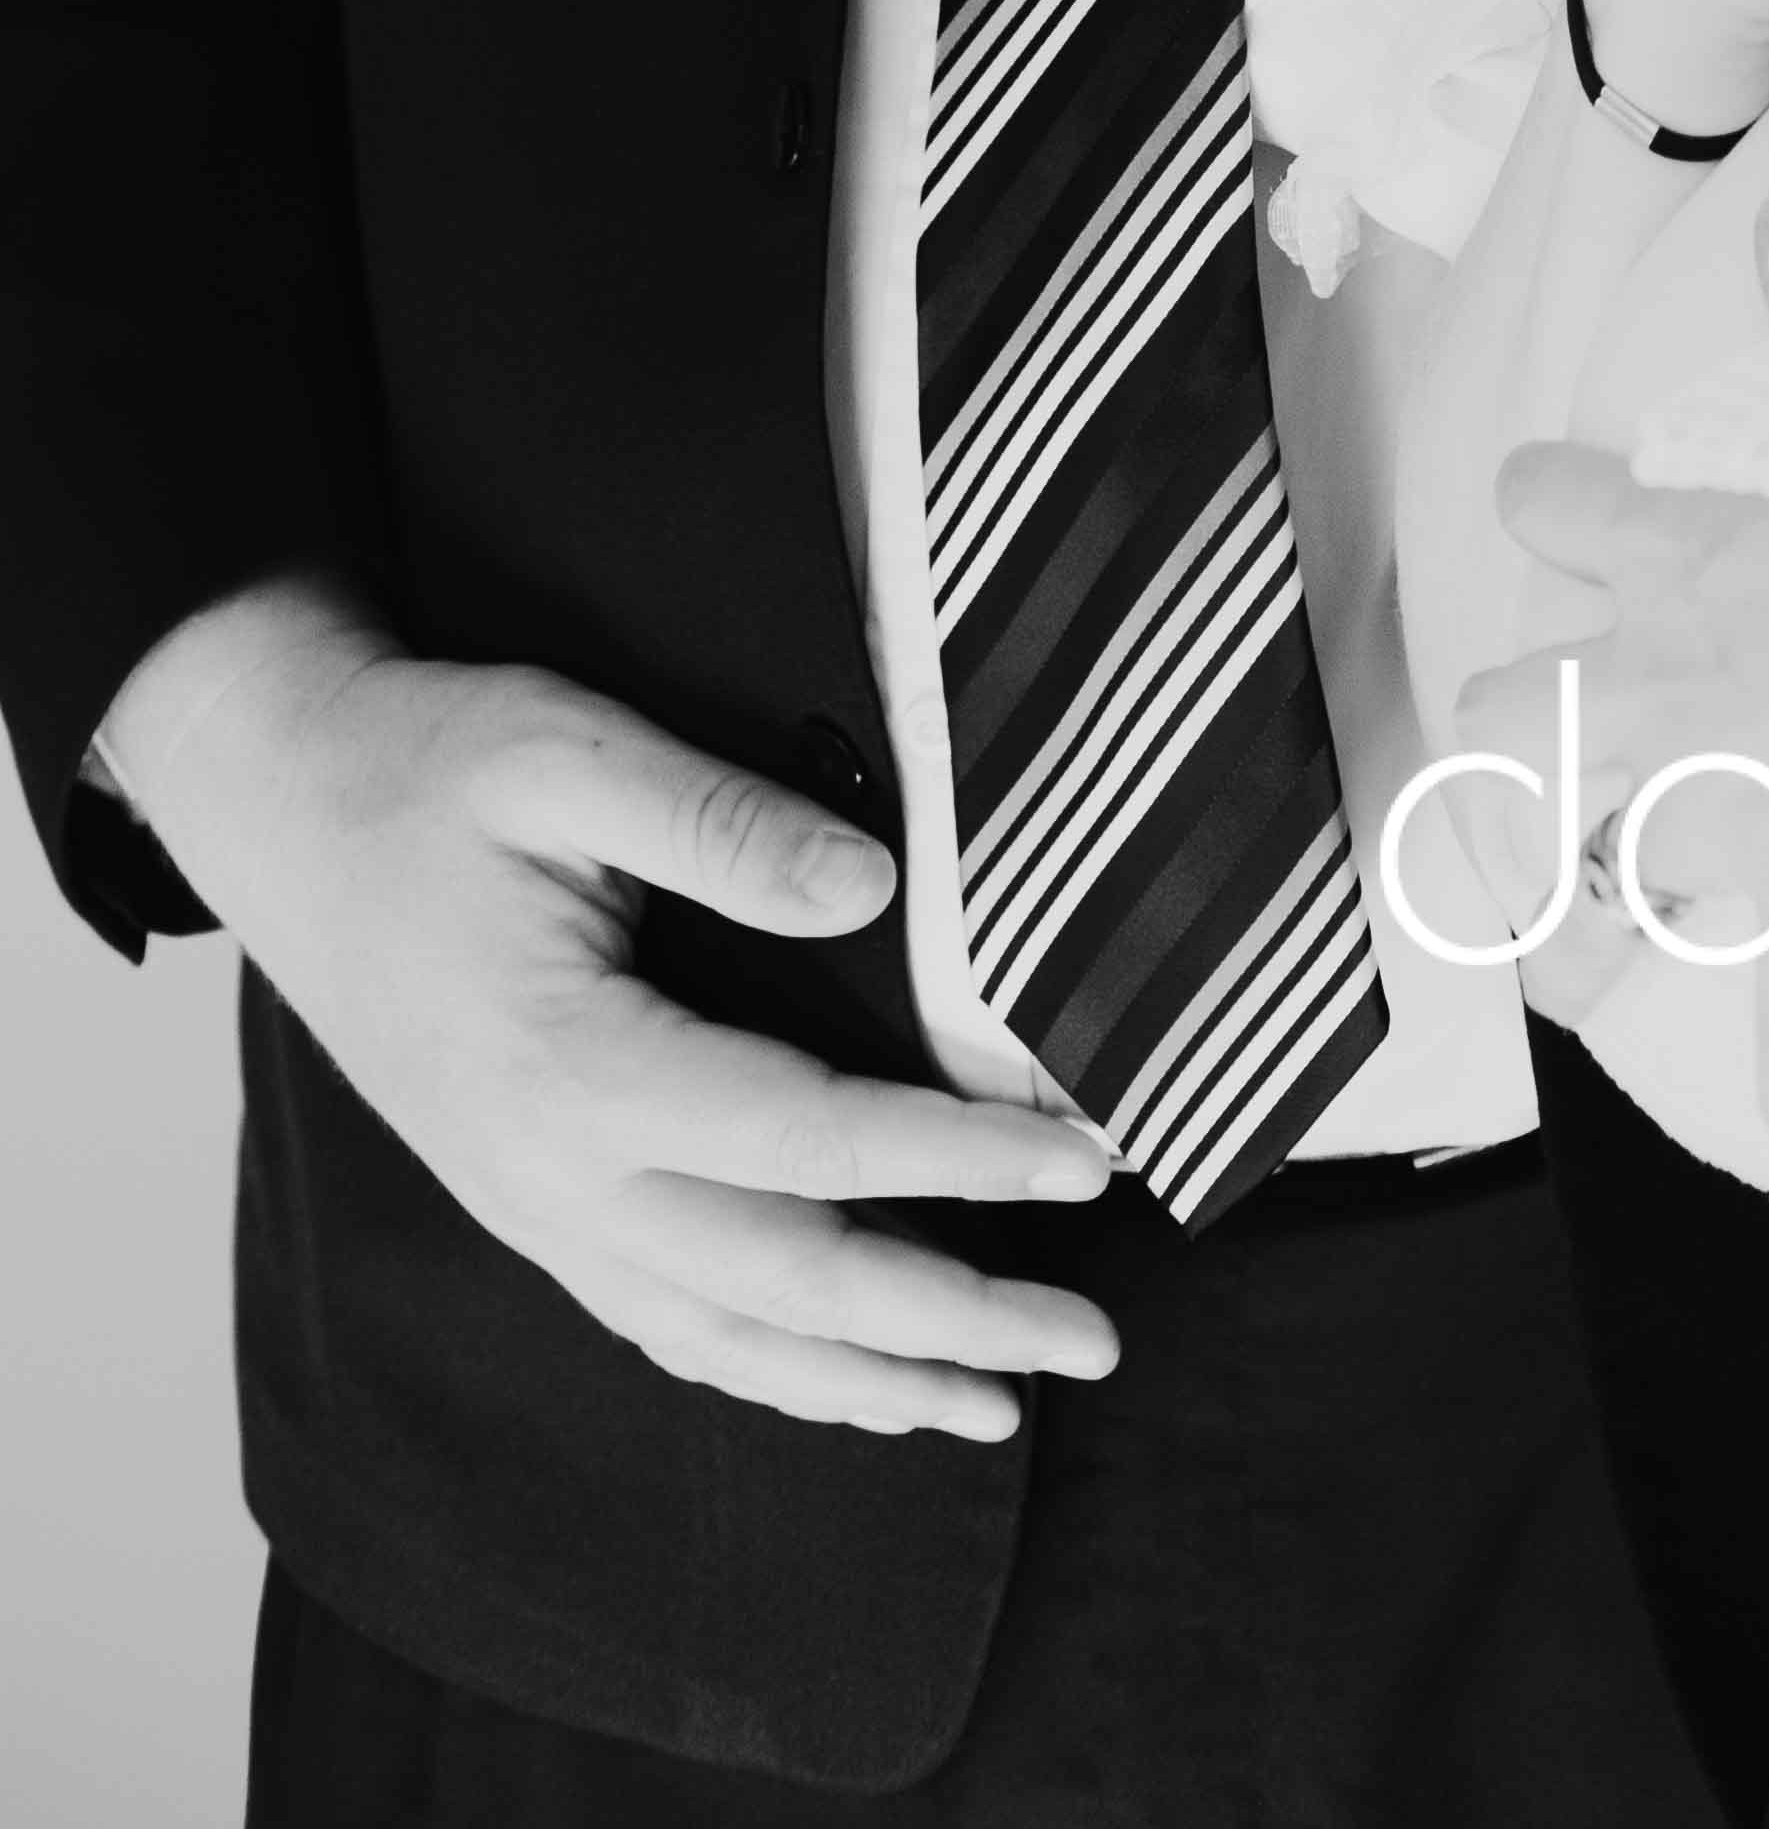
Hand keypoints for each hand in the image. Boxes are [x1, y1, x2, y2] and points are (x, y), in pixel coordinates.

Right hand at [96, 579, 1121, 1441]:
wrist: (287, 814)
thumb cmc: (427, 771)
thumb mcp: (566, 752)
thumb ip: (720, 821)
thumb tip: (873, 889)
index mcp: (573, 1071)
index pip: (809, 1141)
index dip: (958, 1160)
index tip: (1085, 1163)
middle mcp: (555, 1178)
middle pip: (787, 1283)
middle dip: (952, 1318)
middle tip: (1095, 1337)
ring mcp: (538, 1213)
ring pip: (728, 1336)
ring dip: (874, 1377)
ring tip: (1004, 1400)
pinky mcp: (534, 1209)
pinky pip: (668, 1322)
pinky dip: (772, 1369)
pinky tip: (850, 1382)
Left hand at [1447, 449, 1768, 1154]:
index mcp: (1688, 547)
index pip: (1546, 504)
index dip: (1549, 509)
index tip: (1568, 523)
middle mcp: (1670, 679)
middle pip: (1507, 714)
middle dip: (1519, 737)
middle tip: (1565, 752)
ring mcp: (1727, 802)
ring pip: (1597, 881)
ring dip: (1592, 928)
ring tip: (1592, 971)